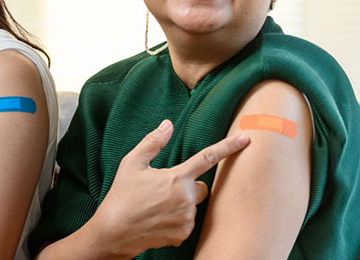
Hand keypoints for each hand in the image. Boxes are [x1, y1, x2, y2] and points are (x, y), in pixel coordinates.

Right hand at [87, 119, 249, 254]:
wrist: (114, 232)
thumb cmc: (121, 195)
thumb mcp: (132, 164)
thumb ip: (152, 142)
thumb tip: (167, 125)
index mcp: (176, 177)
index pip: (208, 157)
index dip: (228, 147)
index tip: (245, 138)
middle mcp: (186, 198)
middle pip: (202, 188)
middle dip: (189, 187)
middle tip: (165, 191)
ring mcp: (186, 218)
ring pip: (193, 206)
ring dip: (181, 205)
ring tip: (157, 208)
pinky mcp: (183, 233)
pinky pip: (187, 223)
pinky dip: (176, 221)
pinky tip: (158, 221)